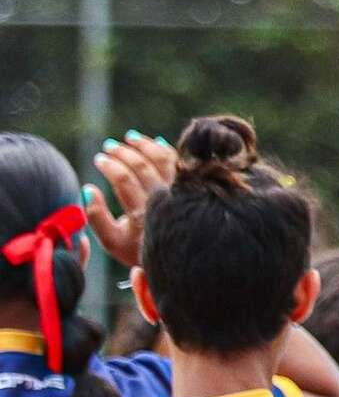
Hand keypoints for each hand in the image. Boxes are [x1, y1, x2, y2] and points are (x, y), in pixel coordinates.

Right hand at [85, 131, 176, 267]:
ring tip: (130, 137)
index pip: (124, 180)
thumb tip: (88, 188)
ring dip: (146, 146)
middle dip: (124, 153)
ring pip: (165, 161)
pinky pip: (181, 164)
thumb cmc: (138, 250)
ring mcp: (181, 194)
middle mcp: (164, 202)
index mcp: (142, 214)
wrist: (177, 258)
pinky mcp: (192, 190)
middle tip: (109, 146)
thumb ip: (96, 217)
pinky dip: (167, 150)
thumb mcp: (112, 241)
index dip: (110, 166)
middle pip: (143, 168)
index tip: (99, 159)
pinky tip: (154, 142)